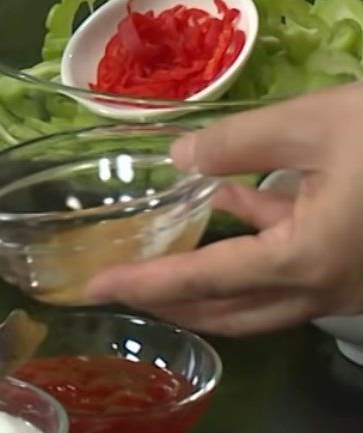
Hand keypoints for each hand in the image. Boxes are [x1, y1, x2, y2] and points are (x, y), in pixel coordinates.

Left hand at [86, 83, 362, 334]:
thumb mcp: (314, 123)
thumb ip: (238, 142)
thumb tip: (180, 158)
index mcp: (305, 260)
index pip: (203, 281)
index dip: (145, 283)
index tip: (96, 290)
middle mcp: (322, 286)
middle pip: (228, 309)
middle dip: (171, 300)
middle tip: (120, 287)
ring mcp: (345, 280)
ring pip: (259, 294)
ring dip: (208, 277)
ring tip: (160, 255)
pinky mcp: (357, 261)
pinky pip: (291, 260)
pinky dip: (254, 237)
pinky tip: (227, 203)